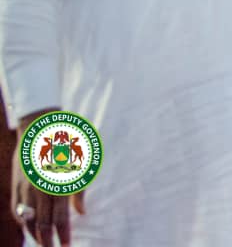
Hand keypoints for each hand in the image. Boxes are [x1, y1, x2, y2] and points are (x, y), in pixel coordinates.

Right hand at [12, 110, 84, 245]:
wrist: (42, 129)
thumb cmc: (68, 146)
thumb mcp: (80, 165)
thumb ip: (79, 191)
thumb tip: (82, 213)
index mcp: (59, 183)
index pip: (60, 217)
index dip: (63, 233)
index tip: (67, 245)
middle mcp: (41, 188)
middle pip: (43, 223)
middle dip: (49, 241)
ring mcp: (26, 188)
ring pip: (29, 219)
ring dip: (36, 235)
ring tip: (44, 244)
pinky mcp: (16, 185)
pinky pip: (18, 210)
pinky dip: (24, 222)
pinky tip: (30, 230)